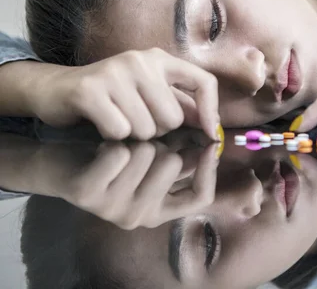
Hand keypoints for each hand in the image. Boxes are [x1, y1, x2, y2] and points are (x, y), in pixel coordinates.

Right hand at [29, 48, 220, 139]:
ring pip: (147, 129)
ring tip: (118, 121)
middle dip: (158, 131)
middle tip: (137, 122)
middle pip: (173, 118)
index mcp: (160, 59)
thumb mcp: (150, 95)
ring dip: (134, 136)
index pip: (204, 82)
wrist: (57, 89)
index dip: (210, 111)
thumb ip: (181, 106)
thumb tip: (213, 127)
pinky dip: (112, 136)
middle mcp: (140, 60)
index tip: (209, 135)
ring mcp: (114, 72)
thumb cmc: (113, 97)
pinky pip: (120, 131)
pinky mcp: (90, 90)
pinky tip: (102, 125)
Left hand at [32, 136, 219, 229]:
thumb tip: (216, 139)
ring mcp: (113, 209)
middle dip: (163, 144)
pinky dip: (114, 141)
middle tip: (142, 145)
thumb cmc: (116, 159)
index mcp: (160, 212)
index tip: (210, 142)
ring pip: (148, 153)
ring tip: (121, 146)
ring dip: (137, 139)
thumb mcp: (156, 160)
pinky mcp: (88, 195)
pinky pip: (119, 154)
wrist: (61, 166)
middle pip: (174, 166)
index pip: (201, 196)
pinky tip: (103, 147)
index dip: (209, 168)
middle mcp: (140, 217)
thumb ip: (185, 156)